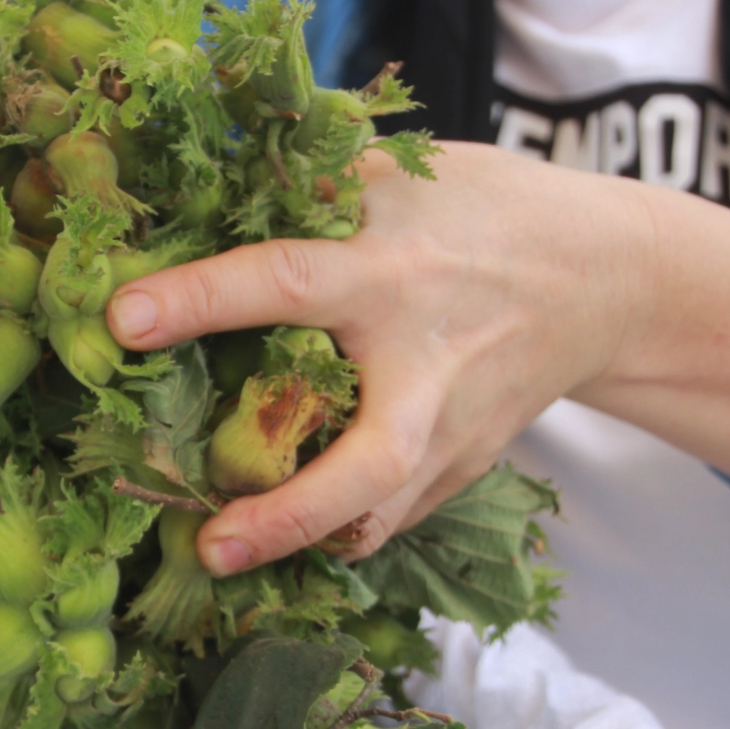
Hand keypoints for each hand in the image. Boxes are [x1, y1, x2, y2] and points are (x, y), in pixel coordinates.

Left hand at [106, 140, 657, 574]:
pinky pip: (397, 515)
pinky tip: (282, 533)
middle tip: (208, 544)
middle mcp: (427, 360)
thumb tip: (200, 192)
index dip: (202, 299)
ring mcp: (457, 426)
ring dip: (305, 541)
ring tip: (224, 552)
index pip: (286, 281)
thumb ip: (316, 192)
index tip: (122, 320)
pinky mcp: (469, 463)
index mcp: (394, 269)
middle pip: (370, 456)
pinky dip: (339, 529)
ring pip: (384, 511)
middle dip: (287, 511)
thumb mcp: (405, 176)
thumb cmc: (485, 209)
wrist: (607, 275)